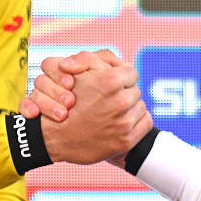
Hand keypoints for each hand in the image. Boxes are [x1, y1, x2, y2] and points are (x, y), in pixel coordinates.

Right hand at [35, 51, 151, 164]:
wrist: (54, 138)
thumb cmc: (63, 101)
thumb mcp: (75, 71)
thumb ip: (96, 59)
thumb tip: (119, 64)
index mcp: (110, 81)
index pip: (130, 73)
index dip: (120, 77)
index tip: (112, 84)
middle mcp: (120, 101)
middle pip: (135, 90)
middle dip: (124, 93)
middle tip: (108, 100)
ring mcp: (124, 123)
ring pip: (140, 107)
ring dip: (130, 108)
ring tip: (112, 113)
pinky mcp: (126, 140)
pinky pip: (146, 123)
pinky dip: (137, 123)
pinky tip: (121, 123)